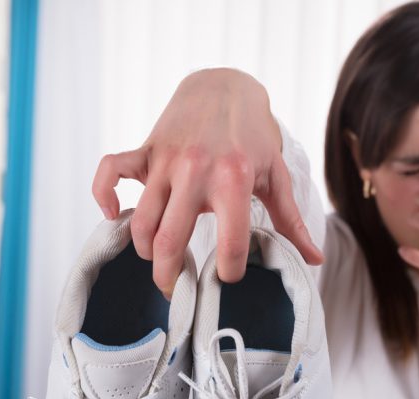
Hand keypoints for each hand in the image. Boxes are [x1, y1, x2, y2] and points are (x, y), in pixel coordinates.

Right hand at [92, 68, 322, 298]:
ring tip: (157, 261)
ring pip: (141, 221)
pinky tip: (113, 215)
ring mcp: (166, 161)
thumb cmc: (253, 136)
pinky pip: (109, 172)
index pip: (229, 245)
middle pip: (170, 241)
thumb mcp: (276, 176)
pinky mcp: (145, 150)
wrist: (225, 87)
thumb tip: (315, 260)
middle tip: (176, 292)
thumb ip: (291, 221)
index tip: (227, 277)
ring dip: (144, 250)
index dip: (228, 272)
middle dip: (170, 277)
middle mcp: (196, 171)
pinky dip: (103, 195)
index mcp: (234, 181)